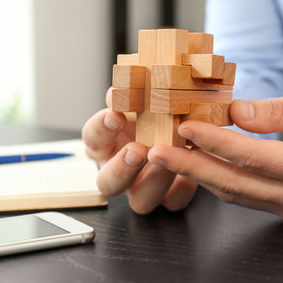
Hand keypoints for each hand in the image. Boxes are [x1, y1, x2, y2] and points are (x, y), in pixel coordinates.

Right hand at [82, 87, 196, 213]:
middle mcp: (120, 169)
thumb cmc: (155, 111)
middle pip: (107, 182)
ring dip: (154, 181)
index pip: (92, 138)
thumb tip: (132, 79)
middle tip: (137, 150)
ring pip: (140, 201)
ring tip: (170, 160)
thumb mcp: (144, 97)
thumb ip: (135, 90)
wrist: (185, 128)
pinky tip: (189, 175)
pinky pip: (173, 203)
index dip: (101, 128)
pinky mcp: (169, 197)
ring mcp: (143, 187)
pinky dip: (181, 190)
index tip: (115, 114)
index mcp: (108, 143)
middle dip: (121, 167)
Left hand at [147, 86, 282, 219]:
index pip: (253, 155)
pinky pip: (245, 196)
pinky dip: (218, 180)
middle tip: (155, 152)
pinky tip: (197, 164)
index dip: (215, 141)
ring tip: (168, 157)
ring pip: (235, 194)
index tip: (184, 126)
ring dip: (199, 174)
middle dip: (191, 166)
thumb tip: (235, 111)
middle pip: (234, 183)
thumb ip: (279, 110)